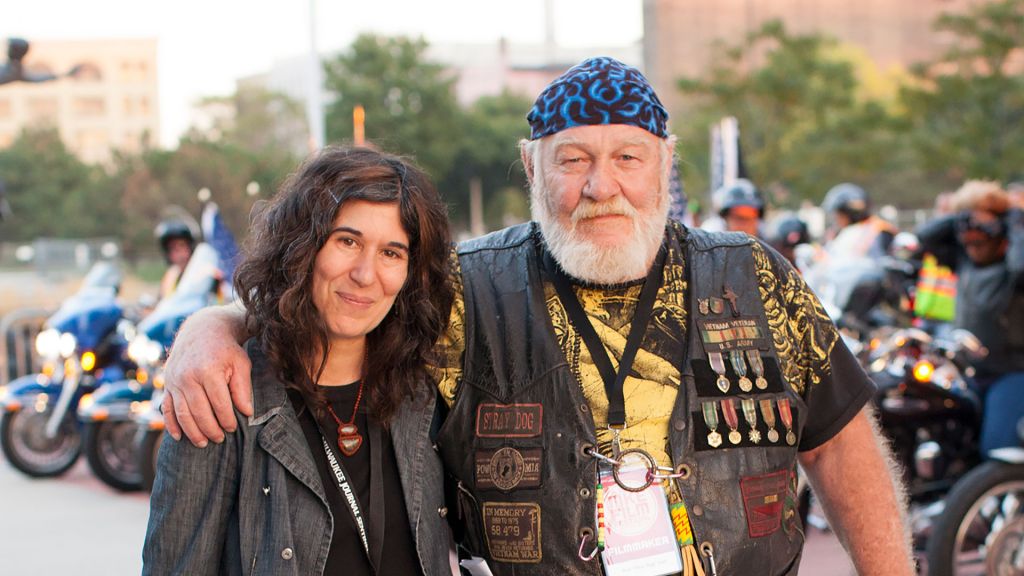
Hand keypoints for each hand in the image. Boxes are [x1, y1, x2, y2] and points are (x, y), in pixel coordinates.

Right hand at [162, 307, 252, 445]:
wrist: (203, 330)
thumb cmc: (226, 349)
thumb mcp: (241, 363)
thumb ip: (243, 388)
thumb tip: (246, 412)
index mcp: (208, 370)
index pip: (219, 403)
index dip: (226, 419)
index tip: (233, 428)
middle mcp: (188, 376)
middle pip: (199, 411)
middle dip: (210, 429)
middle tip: (219, 439)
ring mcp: (174, 380)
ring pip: (182, 413)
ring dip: (192, 432)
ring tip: (203, 443)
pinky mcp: (167, 384)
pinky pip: (167, 408)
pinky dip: (171, 424)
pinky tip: (179, 437)